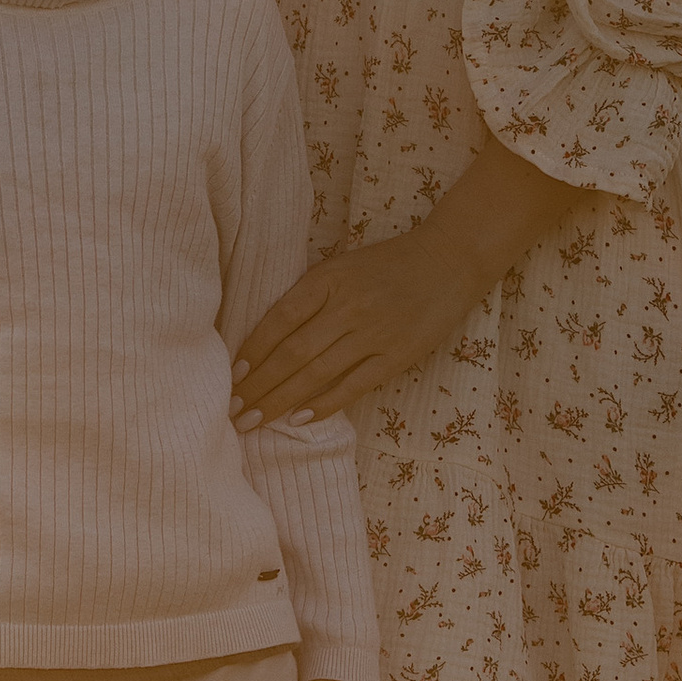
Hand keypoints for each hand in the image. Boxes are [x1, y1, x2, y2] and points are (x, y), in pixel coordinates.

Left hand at [230, 218, 493, 424]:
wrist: (450, 259)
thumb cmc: (387, 264)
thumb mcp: (341, 267)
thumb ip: (309, 296)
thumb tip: (266, 339)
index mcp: (328, 279)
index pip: (279, 320)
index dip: (252, 351)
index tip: (232, 376)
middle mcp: (348, 306)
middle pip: (293, 353)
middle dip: (258, 386)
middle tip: (233, 412)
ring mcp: (374, 333)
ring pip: (317, 373)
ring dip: (281, 401)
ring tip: (254, 421)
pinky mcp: (398, 355)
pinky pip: (354, 385)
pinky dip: (324, 404)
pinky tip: (299, 419)